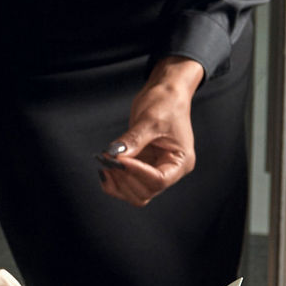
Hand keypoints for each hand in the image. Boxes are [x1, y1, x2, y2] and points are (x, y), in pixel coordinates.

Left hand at [98, 58, 204, 206]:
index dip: (136, 172)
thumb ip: (134, 140)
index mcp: (181, 161)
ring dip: (118, 182)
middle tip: (108, 159)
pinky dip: (114, 180)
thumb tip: (115, 156)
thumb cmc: (166, 103)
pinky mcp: (142, 165)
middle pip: (146, 191)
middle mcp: (170, 170)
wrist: (165, 92)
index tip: (119, 159)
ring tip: (105, 162)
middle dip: (124, 178)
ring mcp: (155, 169)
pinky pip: (127, 183)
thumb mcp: (150, 119)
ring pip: (135, 193)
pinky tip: (105, 166)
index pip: (158, 180)